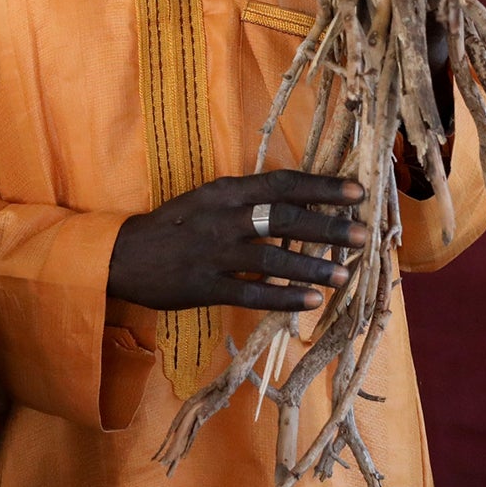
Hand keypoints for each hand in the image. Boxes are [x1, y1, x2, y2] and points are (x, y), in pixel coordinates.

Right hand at [107, 171, 368, 313]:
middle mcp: (222, 218)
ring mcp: (214, 253)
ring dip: (312, 266)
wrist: (124, 255)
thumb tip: (298, 202)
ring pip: (272, 258)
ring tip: (345, 274)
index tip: (356, 192)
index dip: (321, 187)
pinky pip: (252, 292)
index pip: (281, 184)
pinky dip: (284, 297)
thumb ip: (247, 199)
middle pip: (283, 218)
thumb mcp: (208, 199)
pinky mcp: (206, 286)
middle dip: (326, 226)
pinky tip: (311, 302)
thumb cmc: (174, 226)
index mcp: (225, 192)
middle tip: (361, 234)